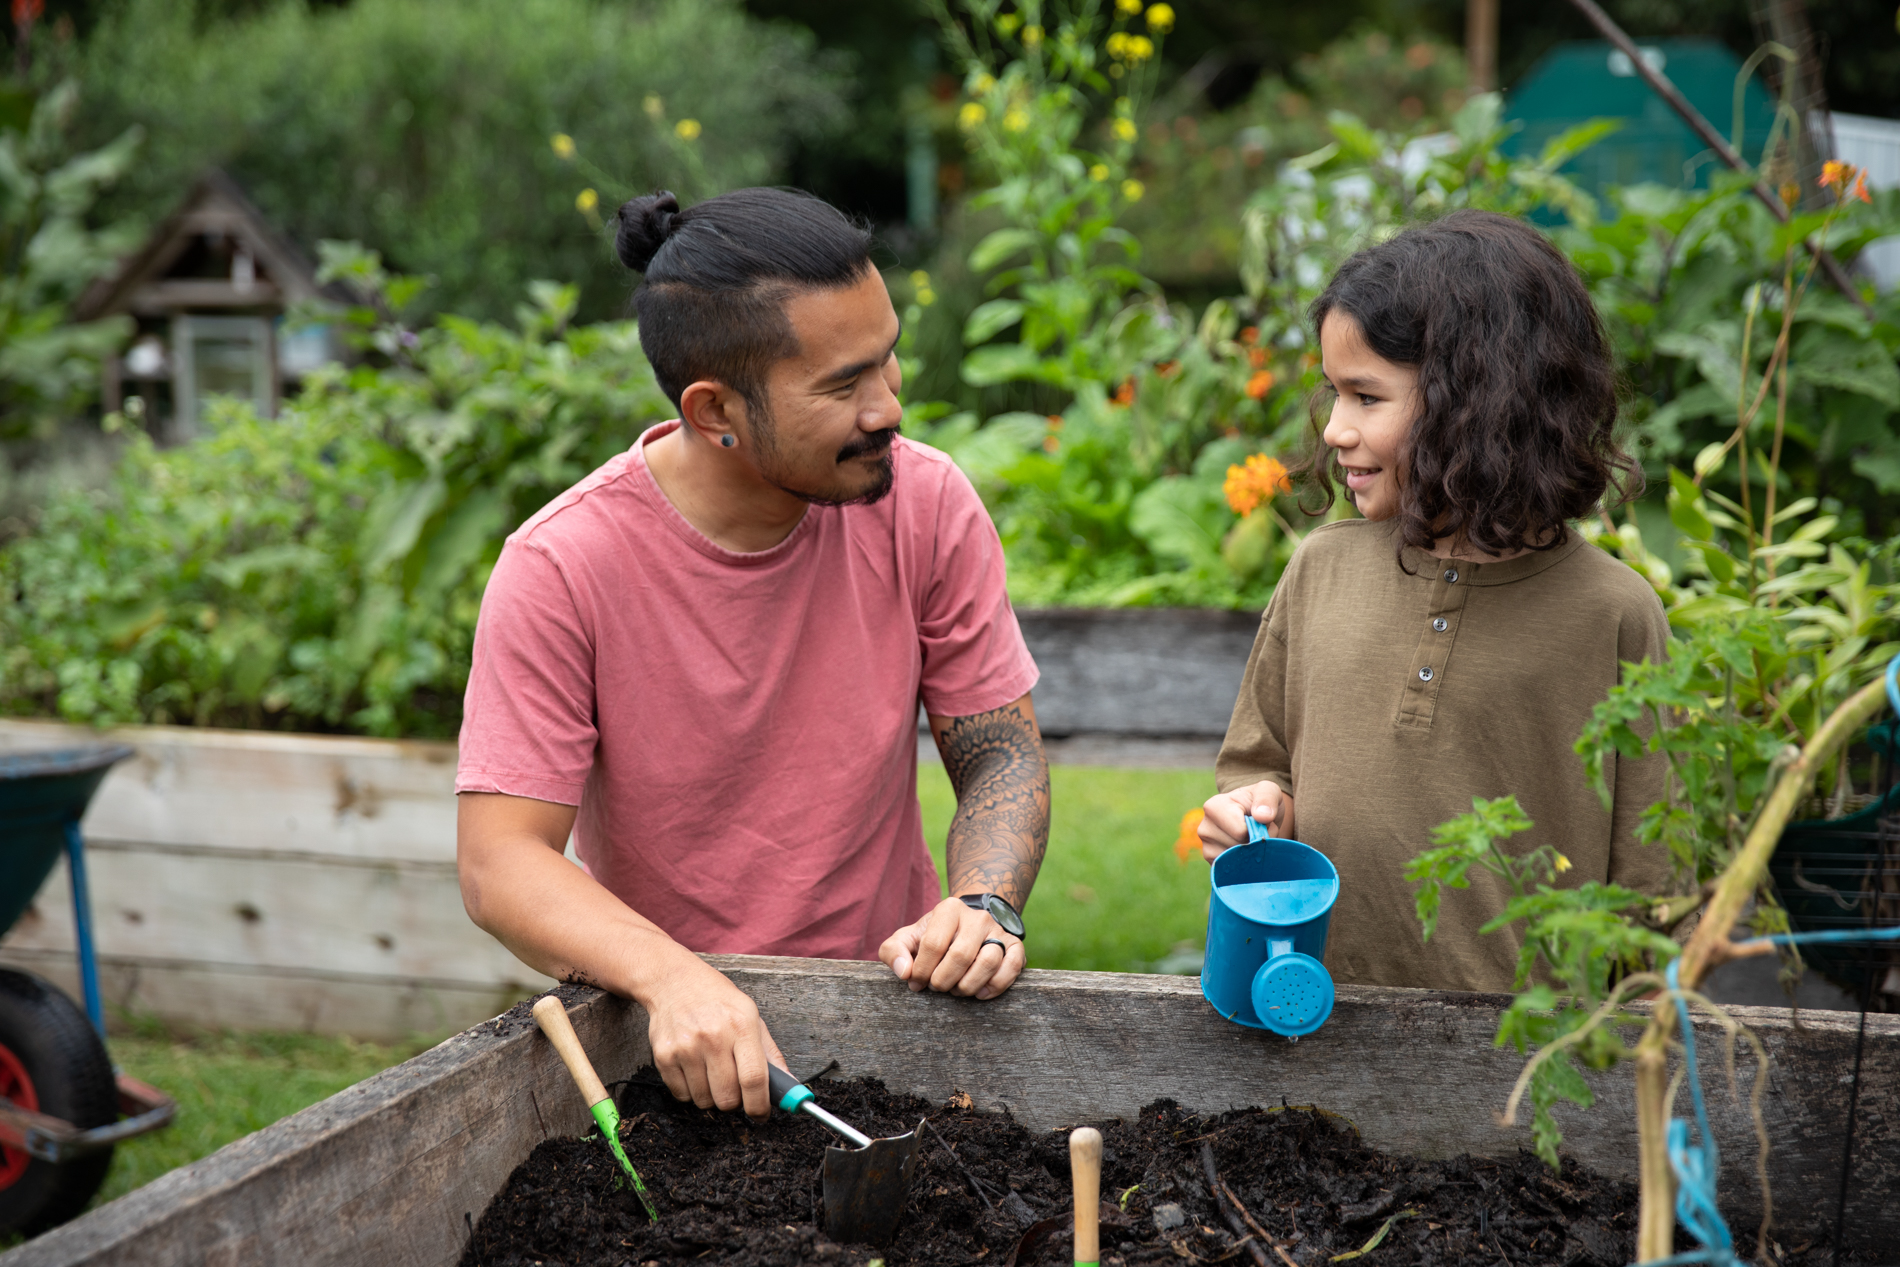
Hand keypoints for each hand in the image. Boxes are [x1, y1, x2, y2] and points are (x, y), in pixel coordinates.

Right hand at [641, 953, 786, 1119]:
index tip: (761, 1114)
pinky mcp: (663, 1055)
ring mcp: (686, 1047)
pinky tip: (694, 1067)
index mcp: (741, 1026)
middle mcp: (713, 1036)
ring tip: (712, 1070)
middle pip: (728, 1097)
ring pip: (705, 1101)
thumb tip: (789, 1088)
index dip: (760, 1105)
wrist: (675, 981)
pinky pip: (682, 1096)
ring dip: (712, 1095)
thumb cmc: (718, 1001)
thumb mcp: (752, 1017)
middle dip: (735, 1101)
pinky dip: (691, 1091)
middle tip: (735, 1087)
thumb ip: (771, 1055)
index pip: (754, 1078)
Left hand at [880, 895, 1024, 999]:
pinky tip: (979, 993)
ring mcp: (998, 931)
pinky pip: (1012, 967)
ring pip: (989, 962)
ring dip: (968, 985)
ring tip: (957, 990)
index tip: (917, 982)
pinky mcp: (1015, 946)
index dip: (922, 970)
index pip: (933, 944)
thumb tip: (904, 972)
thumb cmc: (933, 937)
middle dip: (943, 981)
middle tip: (937, 987)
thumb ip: (894, 951)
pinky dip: (995, 986)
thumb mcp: (908, 938)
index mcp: (949, 909)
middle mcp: (977, 917)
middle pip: (960, 956)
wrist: (966, 925)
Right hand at [1198, 780, 1294, 863]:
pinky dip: (1244, 863)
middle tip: (1257, 831)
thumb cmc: (1260, 802)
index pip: (1240, 832)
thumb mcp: (1268, 791)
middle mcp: (1204, 828)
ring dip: (1251, 854)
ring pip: (1236, 861)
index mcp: (1214, 807)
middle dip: (1255, 843)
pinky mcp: (1211, 861)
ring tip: (1251, 838)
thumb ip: (1267, 798)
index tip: (1261, 821)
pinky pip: (1232, 870)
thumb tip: (1262, 817)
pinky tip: (1244, 849)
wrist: (1254, 815)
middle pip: (1238, 849)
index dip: (1258, 830)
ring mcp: (1206, 846)